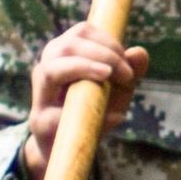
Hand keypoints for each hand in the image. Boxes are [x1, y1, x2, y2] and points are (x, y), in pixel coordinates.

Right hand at [29, 27, 147, 123]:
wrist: (70, 148)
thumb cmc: (95, 111)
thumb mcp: (118, 89)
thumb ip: (130, 71)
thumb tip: (140, 52)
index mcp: (63, 55)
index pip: (81, 32)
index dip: (107, 40)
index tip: (127, 58)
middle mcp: (46, 69)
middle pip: (66, 46)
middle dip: (102, 54)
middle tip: (127, 74)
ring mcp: (40, 96)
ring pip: (51, 70)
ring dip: (83, 68)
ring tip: (108, 75)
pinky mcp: (41, 122)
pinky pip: (54, 112)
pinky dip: (82, 109)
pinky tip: (110, 114)